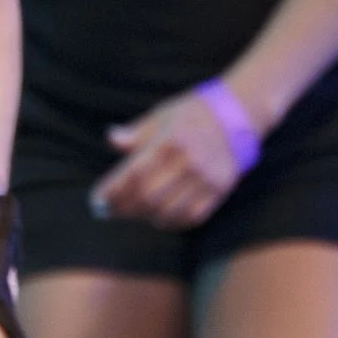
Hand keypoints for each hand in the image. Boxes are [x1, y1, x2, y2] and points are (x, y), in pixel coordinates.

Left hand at [93, 89, 247, 228]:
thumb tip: (112, 139)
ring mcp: (206, 179)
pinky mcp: (219, 191)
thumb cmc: (193, 114)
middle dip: (122, 208)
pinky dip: (170, 222)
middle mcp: (189, 163)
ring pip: (168, 211)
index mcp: (170, 141)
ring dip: (143, 217)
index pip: (134, 174)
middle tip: (108, 211)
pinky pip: (190, 217)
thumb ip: (136, 132)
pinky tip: (156, 218)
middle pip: (148, 197)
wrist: (240, 114)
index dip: (112, 191)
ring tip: (130, 213)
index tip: (97, 200)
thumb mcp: (162, 115)